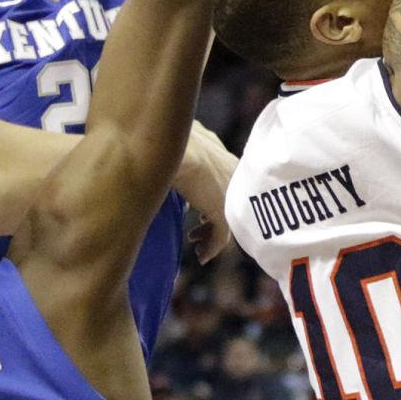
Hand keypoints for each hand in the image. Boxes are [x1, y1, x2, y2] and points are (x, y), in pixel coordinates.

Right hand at [174, 121, 238, 264]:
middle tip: (195, 230)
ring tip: (194, 241)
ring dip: (209, 233)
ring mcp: (230, 194)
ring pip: (226, 220)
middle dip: (210, 218)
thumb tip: (166, 155)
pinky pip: (221, 237)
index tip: (198, 210)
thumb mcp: (181, 146)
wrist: (181, 151)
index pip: (226, 183)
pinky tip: (201, 255)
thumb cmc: (172, 144)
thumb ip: (183, 155)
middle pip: (228, 202)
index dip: (212, 197)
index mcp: (225, 158)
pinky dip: (211, 248)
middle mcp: (233, 176)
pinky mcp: (223, 211)